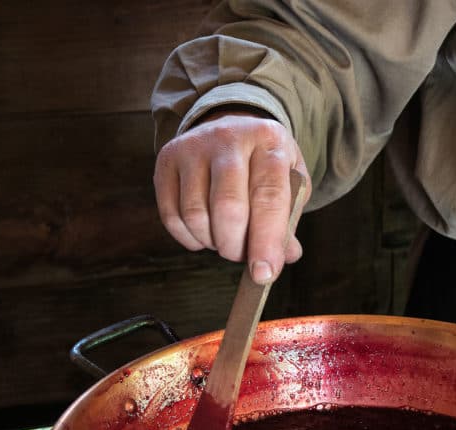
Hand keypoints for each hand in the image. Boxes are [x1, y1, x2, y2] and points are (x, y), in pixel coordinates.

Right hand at [154, 111, 310, 283]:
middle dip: (234, 246)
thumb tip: (284, 257)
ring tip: (224, 238)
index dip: (267, 241)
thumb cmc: (263, 166)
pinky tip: (204, 233)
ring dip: (211, 242)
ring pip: (196, 215)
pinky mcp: (167, 160)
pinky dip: (189, 237)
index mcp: (268, 141)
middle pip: (228, 208)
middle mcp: (229, 138)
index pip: (269, 196)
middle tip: (240, 256)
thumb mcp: (289, 184)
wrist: (229, 129)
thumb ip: (288, 221)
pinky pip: (172, 215)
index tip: (264, 274)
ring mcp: (193, 147)